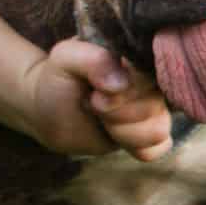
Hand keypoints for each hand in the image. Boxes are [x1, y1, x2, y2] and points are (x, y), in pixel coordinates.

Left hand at [25, 39, 171, 160]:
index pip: (156, 74)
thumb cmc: (60, 78)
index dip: (125, 90)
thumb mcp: (65, 58)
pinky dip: (133, 145)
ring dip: (120, 129)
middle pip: (154, 107)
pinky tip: (112, 134)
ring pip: (156, 131)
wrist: (48, 107)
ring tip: (99, 115)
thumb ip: (92, 59)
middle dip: (114, 110)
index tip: (96, 91)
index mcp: (141, 56)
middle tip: (93, 101)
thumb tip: (123, 82)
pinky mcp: (148, 134)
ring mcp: (154, 109)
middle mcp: (154, 82)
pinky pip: (157, 148)